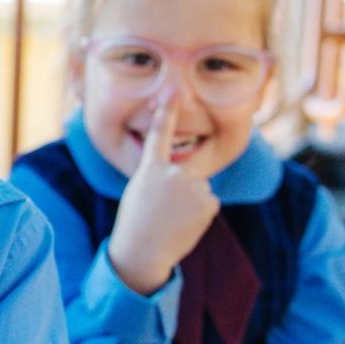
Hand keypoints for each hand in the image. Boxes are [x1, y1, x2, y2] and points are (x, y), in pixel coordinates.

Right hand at [107, 91, 220, 293]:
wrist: (142, 252)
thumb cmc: (136, 224)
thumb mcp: (141, 192)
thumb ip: (163, 179)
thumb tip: (193, 183)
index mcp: (150, 168)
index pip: (159, 134)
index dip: (166, 111)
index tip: (171, 91)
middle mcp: (173, 172)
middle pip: (187, 174)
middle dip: (181, 190)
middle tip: (163, 212)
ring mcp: (193, 186)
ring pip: (199, 190)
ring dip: (191, 204)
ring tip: (172, 220)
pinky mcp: (208, 202)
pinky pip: (208, 204)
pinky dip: (200, 215)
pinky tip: (186, 225)